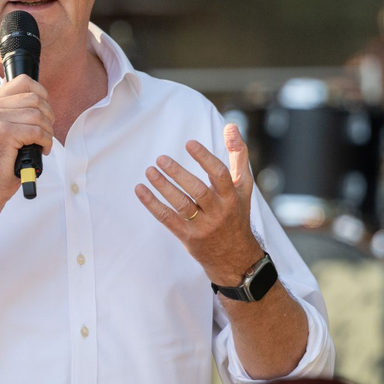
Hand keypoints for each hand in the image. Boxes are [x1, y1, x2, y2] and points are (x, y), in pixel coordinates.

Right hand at [0, 74, 54, 201]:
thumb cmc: (4, 157)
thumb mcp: (9, 126)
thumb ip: (18, 109)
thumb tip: (40, 97)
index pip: (23, 81)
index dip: (41, 93)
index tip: (44, 111)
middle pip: (35, 98)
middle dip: (48, 117)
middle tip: (45, 132)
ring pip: (38, 115)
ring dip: (47, 132)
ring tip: (42, 142)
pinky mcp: (4, 132)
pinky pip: (37, 131)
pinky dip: (45, 142)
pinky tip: (41, 149)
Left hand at [135, 124, 263, 285]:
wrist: (235, 257)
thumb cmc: (236, 213)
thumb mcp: (243, 186)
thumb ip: (238, 155)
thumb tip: (231, 126)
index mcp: (232, 197)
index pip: (219, 175)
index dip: (204, 158)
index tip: (188, 144)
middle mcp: (219, 211)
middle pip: (198, 190)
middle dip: (178, 174)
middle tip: (160, 158)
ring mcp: (203, 226)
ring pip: (181, 205)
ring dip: (163, 188)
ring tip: (149, 171)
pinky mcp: (188, 237)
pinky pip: (168, 219)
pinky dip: (153, 204)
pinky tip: (140, 190)